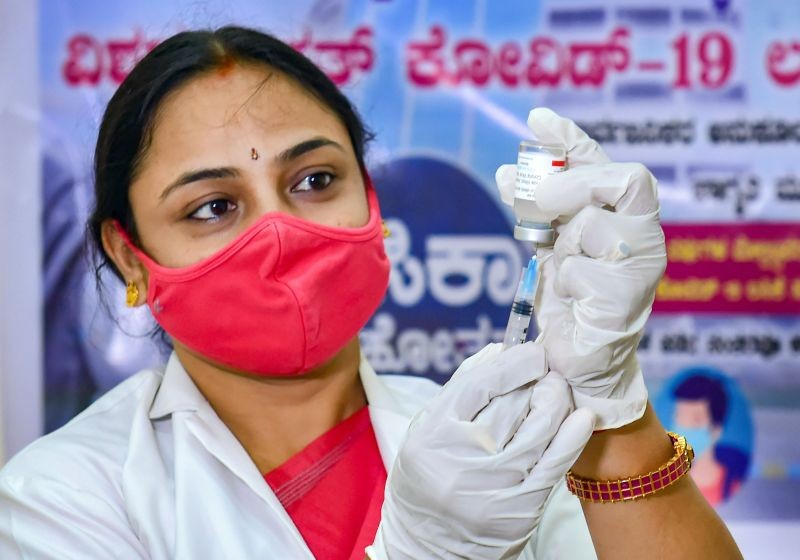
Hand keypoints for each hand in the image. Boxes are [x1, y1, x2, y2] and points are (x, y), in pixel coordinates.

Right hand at [367, 343, 594, 559]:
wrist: (431, 544)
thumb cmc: (428, 476)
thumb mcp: (427, 429)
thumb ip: (462, 389)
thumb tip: (501, 351)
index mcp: (433, 434)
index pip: (482, 384)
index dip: (514, 362)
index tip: (532, 353)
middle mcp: (463, 459)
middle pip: (514, 402)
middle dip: (538, 378)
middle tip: (547, 370)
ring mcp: (496, 485)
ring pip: (541, 426)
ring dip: (557, 399)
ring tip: (557, 390)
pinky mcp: (522, 506)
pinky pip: (556, 462)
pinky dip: (573, 435)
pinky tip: (582, 416)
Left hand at [495, 108, 666, 429]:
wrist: (577, 362)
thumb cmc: (570, 302)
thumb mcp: (551, 245)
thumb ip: (537, 210)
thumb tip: (506, 173)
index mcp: (623, 218)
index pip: (605, 165)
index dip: (573, 139)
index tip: (537, 119)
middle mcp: (641, 235)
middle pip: (627, 178)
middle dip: (575, 182)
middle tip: (540, 197)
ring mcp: (640, 267)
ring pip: (595, 224)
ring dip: (564, 247)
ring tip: (565, 274)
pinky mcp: (626, 300)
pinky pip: (580, 271)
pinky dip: (564, 282)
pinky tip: (572, 300)